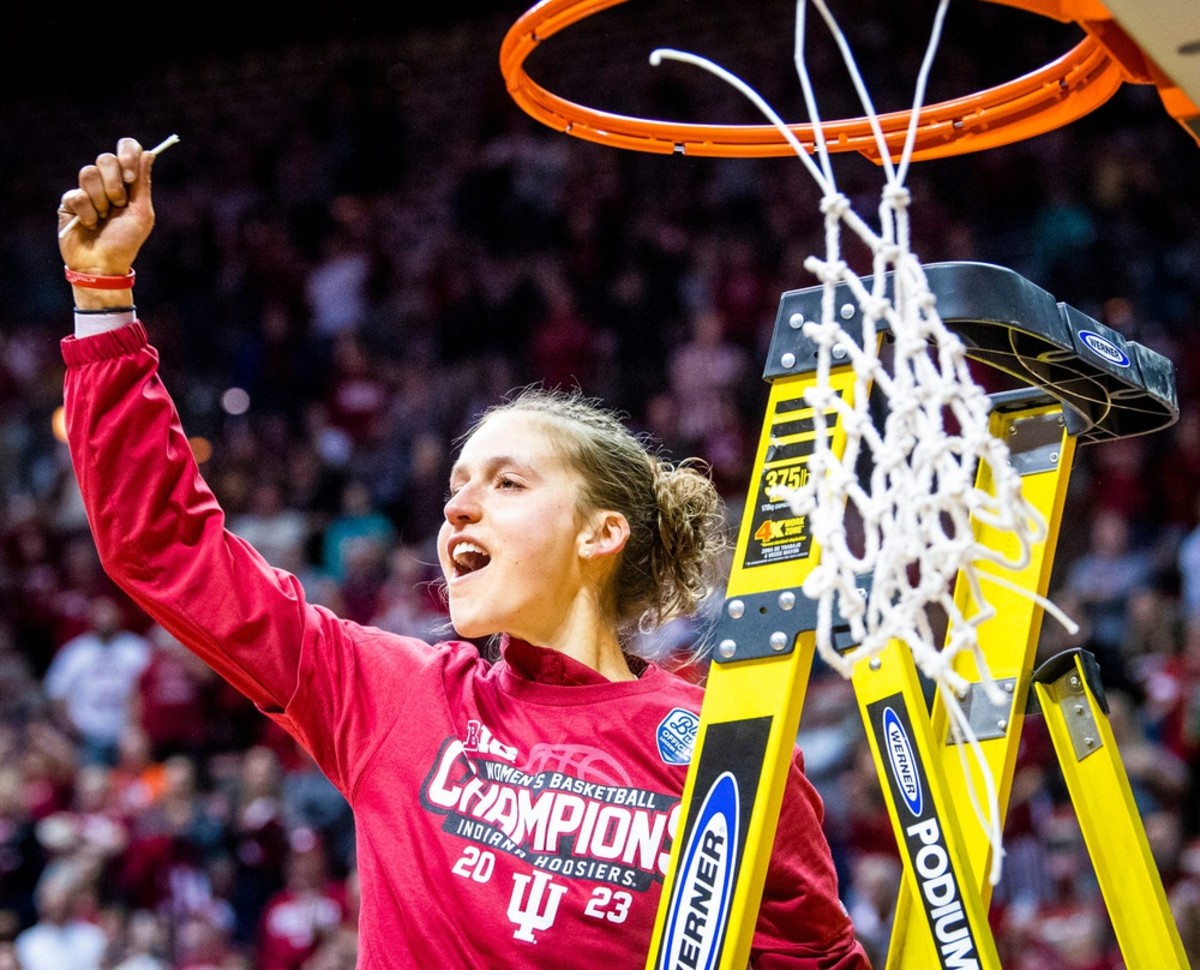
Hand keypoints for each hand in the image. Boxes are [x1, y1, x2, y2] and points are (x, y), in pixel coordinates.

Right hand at [58, 137, 155, 277]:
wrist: (103, 264)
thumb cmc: (125, 242)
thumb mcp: (141, 213)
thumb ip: (142, 183)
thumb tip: (150, 153)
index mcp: (128, 182)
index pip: (127, 149)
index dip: (127, 155)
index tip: (130, 178)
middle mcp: (107, 182)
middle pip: (106, 159)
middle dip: (114, 184)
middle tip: (118, 205)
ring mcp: (87, 190)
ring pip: (88, 173)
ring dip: (100, 200)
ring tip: (103, 218)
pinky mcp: (69, 201)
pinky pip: (76, 195)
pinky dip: (87, 213)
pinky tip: (90, 225)